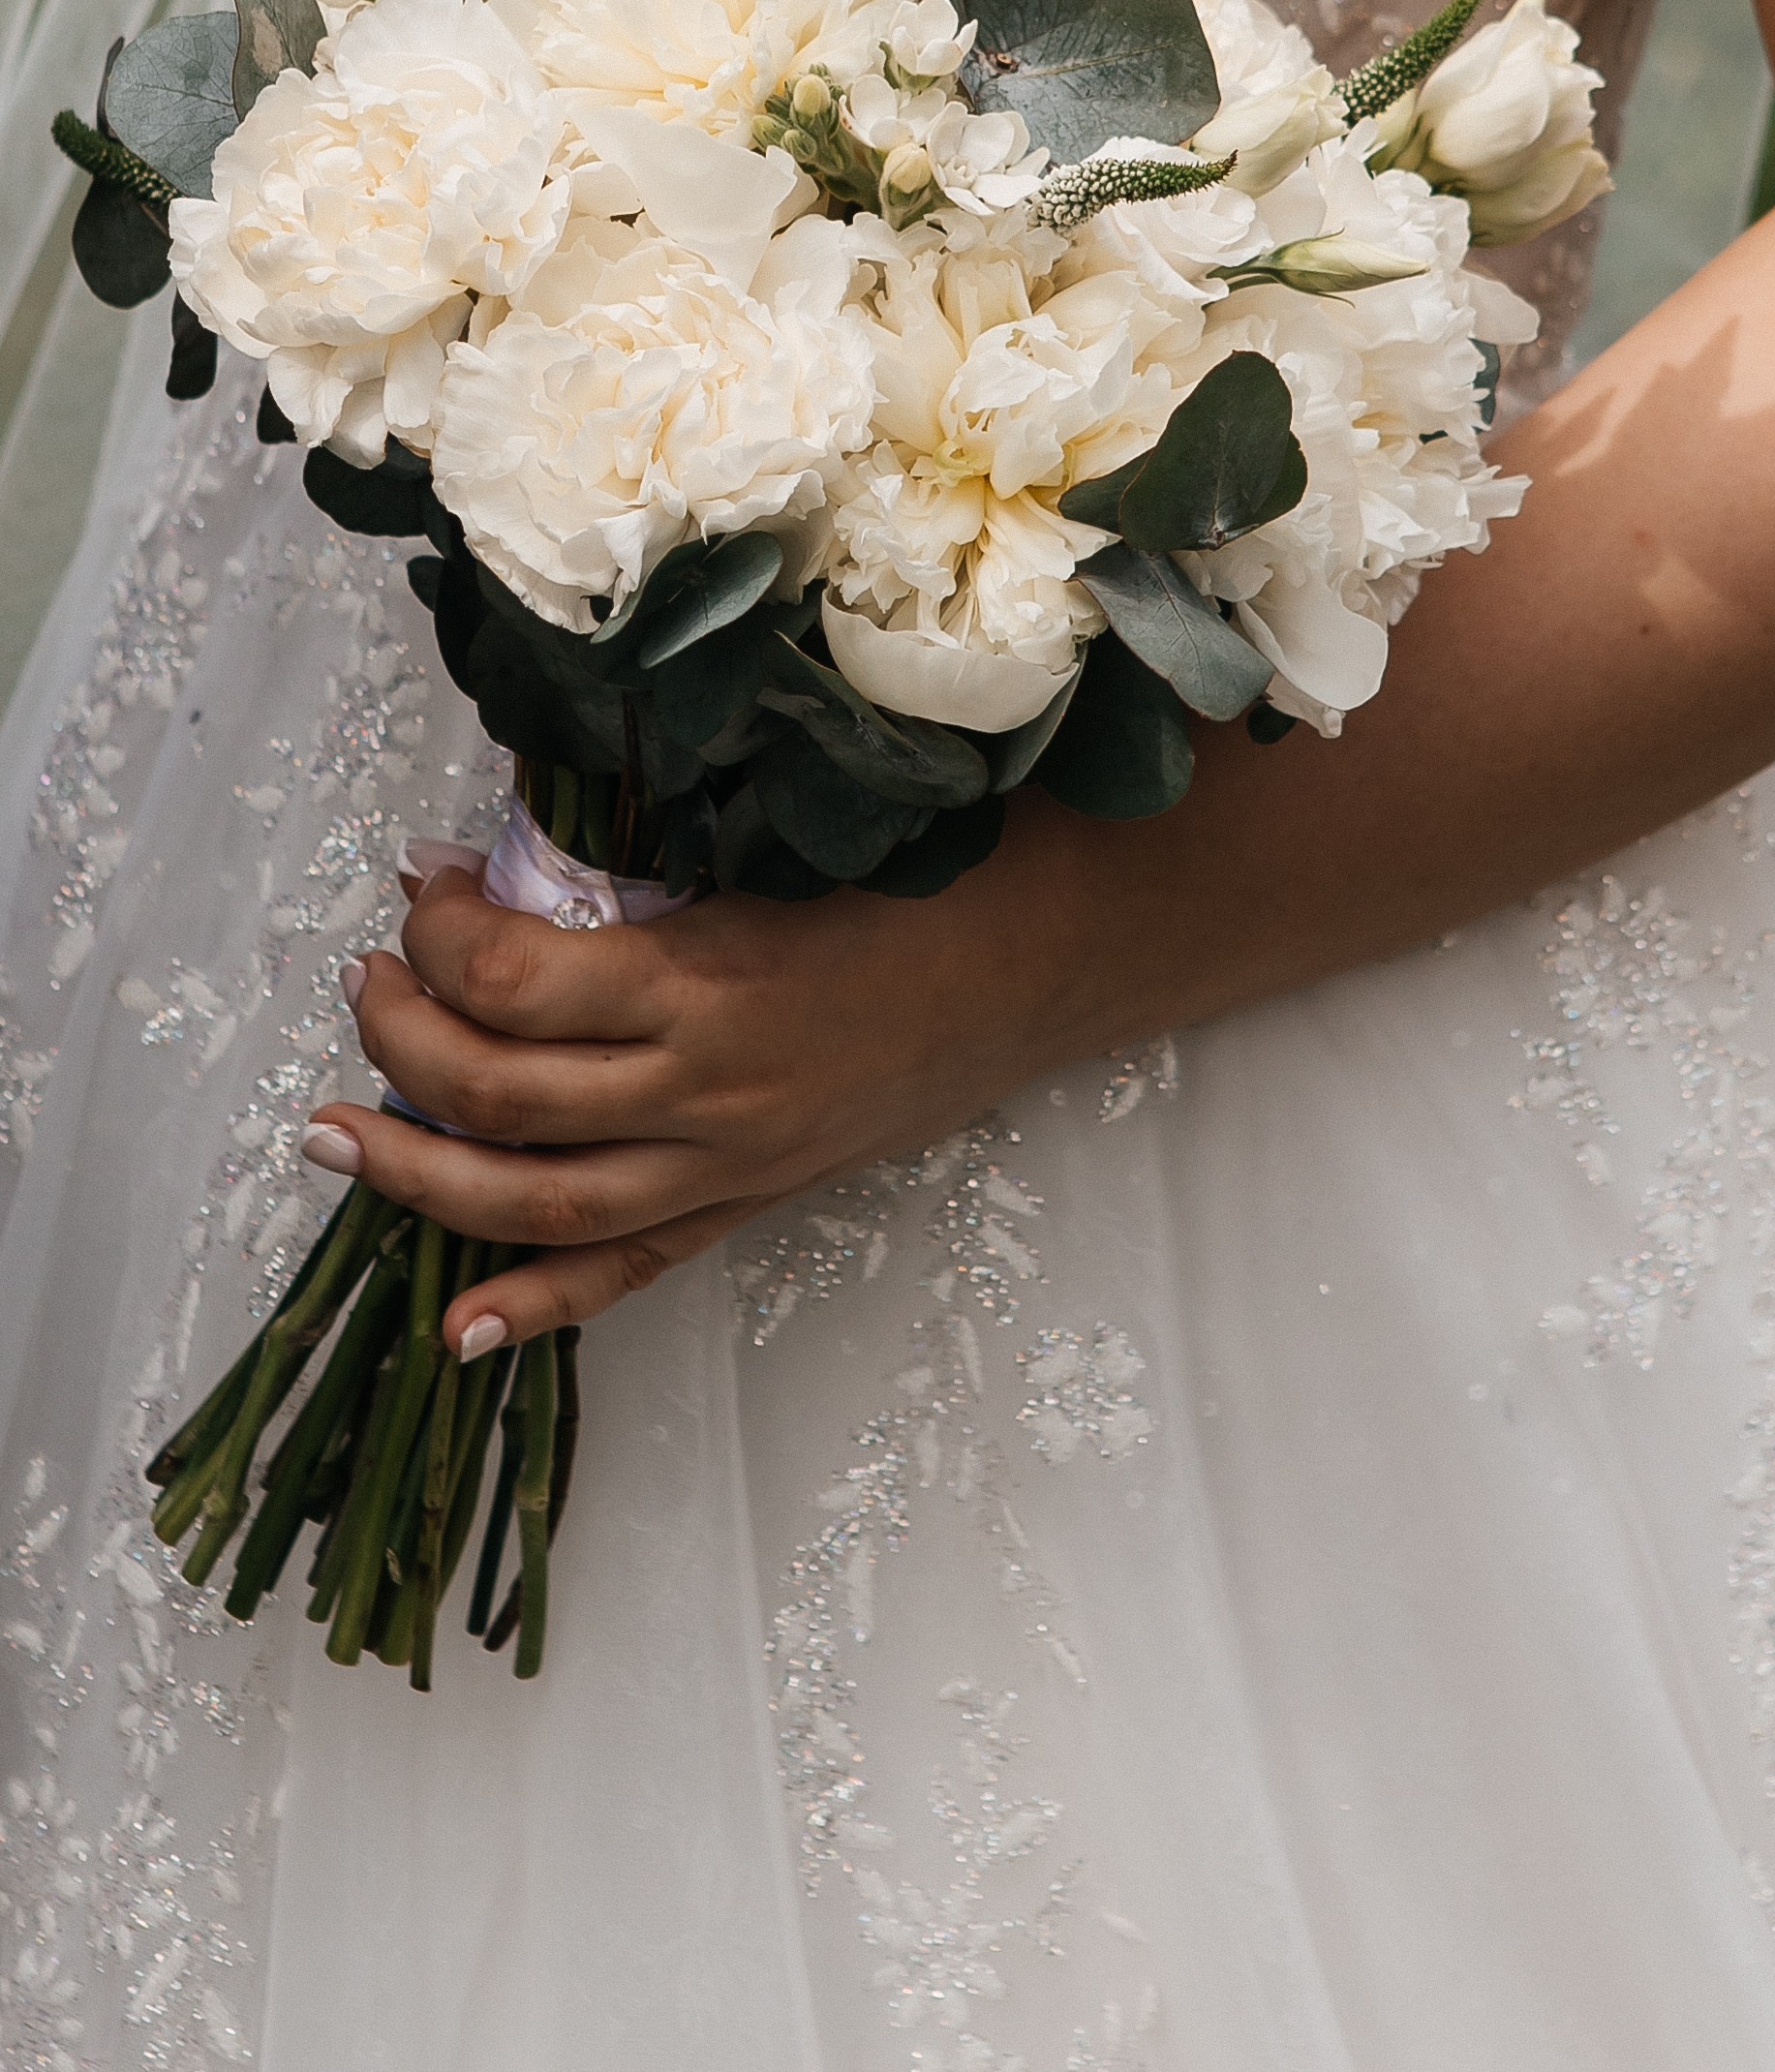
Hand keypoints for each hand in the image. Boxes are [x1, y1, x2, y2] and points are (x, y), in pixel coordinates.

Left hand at [306, 812, 1115, 1360]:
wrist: (1047, 955)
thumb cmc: (925, 869)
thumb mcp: (776, 844)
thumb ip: (648, 864)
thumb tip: (510, 856)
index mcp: (709, 979)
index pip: (513, 978)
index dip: (437, 929)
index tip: (425, 879)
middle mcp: (705, 1089)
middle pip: (497, 1094)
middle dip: (398, 1038)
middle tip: (366, 979)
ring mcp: (729, 1161)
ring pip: (533, 1199)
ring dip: (414, 1172)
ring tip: (334, 1130)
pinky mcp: (756, 1200)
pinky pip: (629, 1270)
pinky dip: (537, 1303)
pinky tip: (458, 1323)